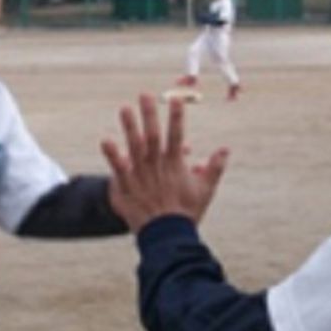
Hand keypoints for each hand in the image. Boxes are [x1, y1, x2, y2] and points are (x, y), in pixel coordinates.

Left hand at [100, 94, 228, 231]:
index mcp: (175, 165)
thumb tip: (226, 149)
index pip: (177, 135)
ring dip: (130, 127)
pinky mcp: (127, 187)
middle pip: (153, 136)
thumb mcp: (205, 191)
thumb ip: (214, 168)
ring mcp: (141, 176)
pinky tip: (105, 139)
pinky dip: (112, 154)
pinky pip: (118, 168)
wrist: (167, 236)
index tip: (176, 99)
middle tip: (145, 94)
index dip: (177, 117)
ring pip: (134, 147)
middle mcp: (157, 166)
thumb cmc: (186, 213)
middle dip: (150, 114)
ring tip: (125, 108)